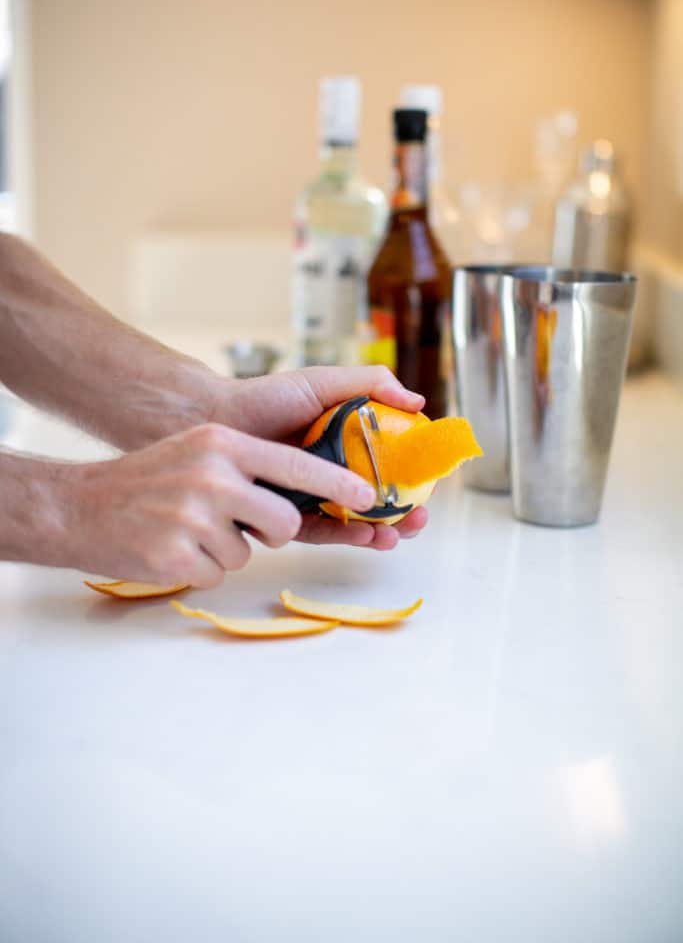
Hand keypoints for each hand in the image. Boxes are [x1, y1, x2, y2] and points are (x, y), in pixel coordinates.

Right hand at [62, 422, 387, 587]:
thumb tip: (304, 492)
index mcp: (222, 444)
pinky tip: (172, 547)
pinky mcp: (176, 557)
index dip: (338, 483)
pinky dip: (201, 567)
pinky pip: (217, 573)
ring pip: (249, 552)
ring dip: (226, 549)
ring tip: (188, 530)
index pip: (296, 464)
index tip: (369, 496)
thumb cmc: (147, 480)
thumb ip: (247, 465)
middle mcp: (212, 476)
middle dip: (274, 531)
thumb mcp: (198, 452)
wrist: (78, 506)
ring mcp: (193, 518)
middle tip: (242, 523)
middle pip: (285, 520)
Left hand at [212, 365, 428, 549]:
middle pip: (379, 499)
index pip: (391, 464)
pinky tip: (364, 534)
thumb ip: (369, 385)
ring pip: (354, 519)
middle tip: (418, 520)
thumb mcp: (322, 382)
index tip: (432, 486)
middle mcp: (332, 472)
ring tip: (395, 535)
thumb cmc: (264, 397)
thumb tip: (418, 403)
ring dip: (380, 531)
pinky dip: (345, 535)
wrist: (214, 419)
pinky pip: (321, 531)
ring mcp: (311, 495)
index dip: (414, 478)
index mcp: (347, 441)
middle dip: (404, 514)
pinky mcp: (287, 516)